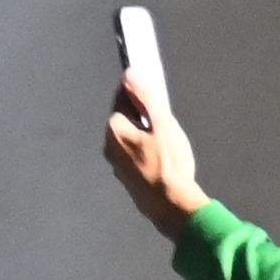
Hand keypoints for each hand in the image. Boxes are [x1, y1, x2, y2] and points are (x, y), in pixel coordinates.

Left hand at [105, 73, 203, 239]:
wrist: (171, 206)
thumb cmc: (169, 163)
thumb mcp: (162, 125)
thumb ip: (146, 98)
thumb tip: (129, 74)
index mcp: (115, 129)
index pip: (123, 99)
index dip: (139, 92)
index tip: (153, 91)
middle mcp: (109, 146)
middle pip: (125, 119)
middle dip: (143, 115)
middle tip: (164, 120)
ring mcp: (115, 164)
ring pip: (129, 139)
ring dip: (144, 134)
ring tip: (166, 141)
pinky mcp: (125, 178)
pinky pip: (133, 156)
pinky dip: (145, 152)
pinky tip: (162, 159)